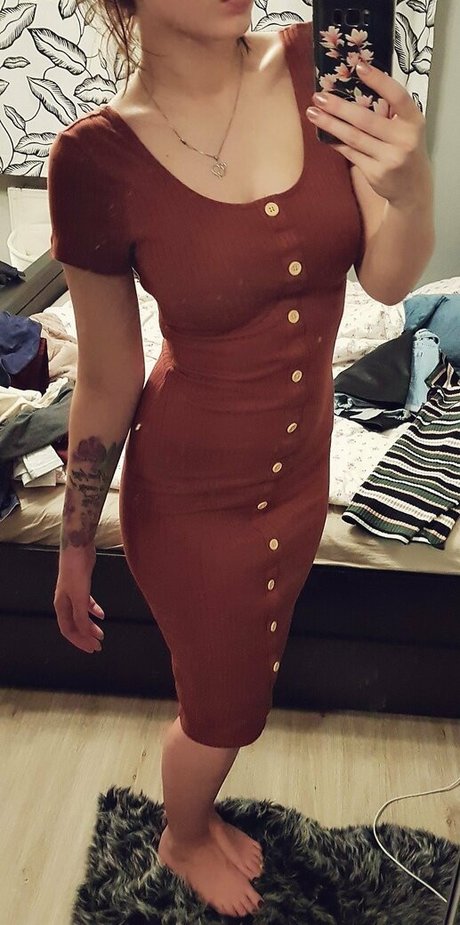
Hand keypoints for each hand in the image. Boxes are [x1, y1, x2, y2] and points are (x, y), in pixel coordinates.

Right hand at [54, 545, 104, 654]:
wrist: (77, 549)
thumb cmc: (75, 572)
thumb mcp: (80, 596)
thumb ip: (81, 616)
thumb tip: (85, 634)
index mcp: (61, 606)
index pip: (68, 630)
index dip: (79, 641)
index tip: (92, 648)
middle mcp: (64, 602)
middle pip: (74, 625)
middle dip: (85, 637)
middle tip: (98, 646)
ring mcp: (72, 594)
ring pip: (80, 616)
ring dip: (90, 625)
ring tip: (101, 634)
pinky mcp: (81, 586)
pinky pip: (86, 604)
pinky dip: (93, 610)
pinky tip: (102, 615)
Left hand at [306, 62, 431, 208]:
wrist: (413, 187)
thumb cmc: (405, 149)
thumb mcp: (407, 128)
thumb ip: (389, 112)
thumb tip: (354, 88)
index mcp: (414, 122)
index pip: (397, 96)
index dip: (379, 80)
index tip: (359, 66)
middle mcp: (404, 140)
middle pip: (366, 120)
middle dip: (339, 107)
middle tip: (318, 96)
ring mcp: (389, 159)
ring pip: (354, 138)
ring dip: (330, 124)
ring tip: (313, 113)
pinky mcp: (375, 174)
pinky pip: (351, 154)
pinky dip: (336, 143)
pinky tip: (324, 134)